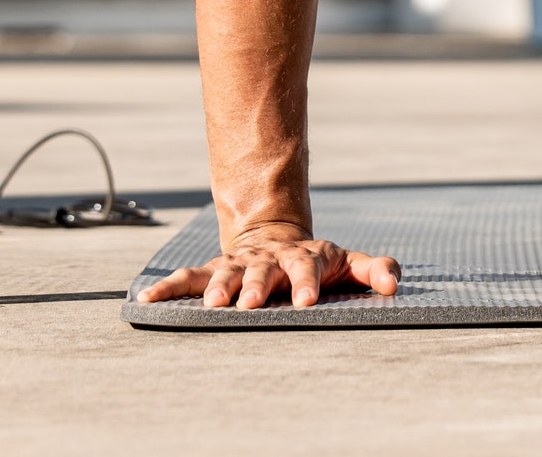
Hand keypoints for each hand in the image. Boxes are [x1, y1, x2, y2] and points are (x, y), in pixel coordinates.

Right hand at [137, 221, 400, 309]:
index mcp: (303, 257)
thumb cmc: (317, 263)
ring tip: (213, 304)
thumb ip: (372, 270)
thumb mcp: (347, 264)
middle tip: (252, 304)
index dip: (306, 283)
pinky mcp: (214, 272)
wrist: (274, 237)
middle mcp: (269, 259)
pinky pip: (189, 279)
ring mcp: (240, 264)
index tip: (306, 301)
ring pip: (227, 274)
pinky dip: (169, 287)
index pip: (307, 267)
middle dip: (258, 286)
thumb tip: (393, 283)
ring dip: (218, 288)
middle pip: (264, 271)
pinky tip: (148, 298)